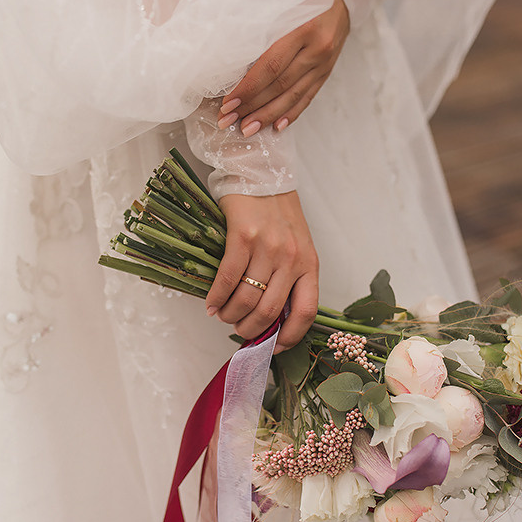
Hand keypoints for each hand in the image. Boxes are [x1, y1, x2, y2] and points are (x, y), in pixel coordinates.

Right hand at [206, 191, 318, 352]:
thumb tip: (271, 316)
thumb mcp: (296, 244)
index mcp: (309, 263)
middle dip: (251, 329)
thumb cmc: (278, 211)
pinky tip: (211, 303)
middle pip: (271, 311)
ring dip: (231, 315)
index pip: (306, 311)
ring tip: (223, 315)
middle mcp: (291, 258)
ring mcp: (267, 247)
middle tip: (239, 330)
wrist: (261, 173)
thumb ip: (290, 275)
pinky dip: (217, 297)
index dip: (290, 337)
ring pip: (248, 298)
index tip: (273, 348)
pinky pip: (228, 278)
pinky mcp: (243, 237)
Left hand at [217, 0, 349, 136]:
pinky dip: (292, 113)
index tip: (228, 103)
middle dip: (252, 106)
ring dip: (268, 115)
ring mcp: (324, 63)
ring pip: (293, 96)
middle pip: (280, 85)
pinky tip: (277, 126)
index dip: (248, 88)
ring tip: (248, 129)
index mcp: (304, 28)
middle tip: (229, 121)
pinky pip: (309, 96)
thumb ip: (260, 10)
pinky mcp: (327, 71)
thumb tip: (226, 33)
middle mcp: (317, 49)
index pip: (270, 66)